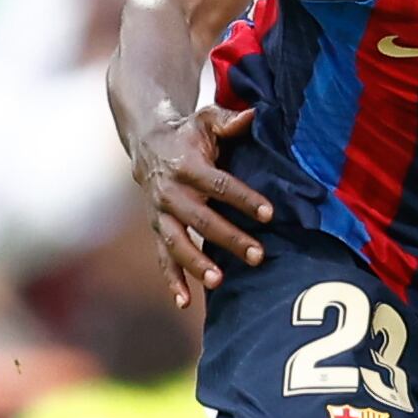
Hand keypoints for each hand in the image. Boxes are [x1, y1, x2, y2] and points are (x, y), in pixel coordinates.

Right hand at [132, 99, 269, 305]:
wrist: (148, 143)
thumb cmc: (188, 133)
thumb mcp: (205, 119)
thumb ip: (227, 121)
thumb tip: (253, 115)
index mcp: (186, 166)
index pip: (219, 185)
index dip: (243, 199)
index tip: (269, 214)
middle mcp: (170, 192)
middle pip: (201, 219)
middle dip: (229, 238)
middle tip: (258, 255)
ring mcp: (161, 214)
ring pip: (177, 242)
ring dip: (196, 263)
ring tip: (219, 281)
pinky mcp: (157, 230)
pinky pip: (162, 257)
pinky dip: (172, 281)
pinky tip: (186, 302)